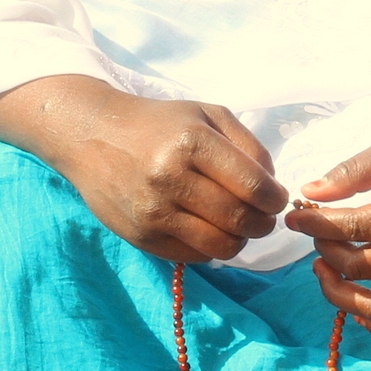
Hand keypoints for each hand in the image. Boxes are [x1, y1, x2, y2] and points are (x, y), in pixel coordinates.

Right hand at [0, 77, 284, 261]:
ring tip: (239, 226)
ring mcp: (153, 212)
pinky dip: (210, 248)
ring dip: (240, 240)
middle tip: (264, 218)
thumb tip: (273, 184)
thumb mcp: (208, 114)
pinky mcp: (140, 237)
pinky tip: (209, 229)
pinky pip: (192, 256)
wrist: (92, 134)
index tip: (278, 199)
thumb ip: (249, 145)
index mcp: (193, 143)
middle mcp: (170, 179)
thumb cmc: (159, 122)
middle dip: (264, 224)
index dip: (275, 199)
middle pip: (239, 220)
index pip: (253, 186)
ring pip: (220, 246)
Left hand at [289, 119, 370, 340]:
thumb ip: (354, 171)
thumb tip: (311, 193)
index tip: (295, 214)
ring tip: (323, 265)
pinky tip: (354, 300)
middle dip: (325, 247)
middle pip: (360, 266)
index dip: (317, 223)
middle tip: (316, 229)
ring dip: (340, 290)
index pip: (355, 228)